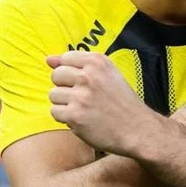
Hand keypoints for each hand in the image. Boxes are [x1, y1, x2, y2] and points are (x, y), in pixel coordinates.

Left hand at [47, 51, 161, 155]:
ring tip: (83, 108)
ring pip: (53, 94)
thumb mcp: (107, 74)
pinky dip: (66, 117)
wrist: (137, 128)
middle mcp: (88, 75)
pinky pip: (55, 111)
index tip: (83, 83)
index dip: (71, 72)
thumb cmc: (121, 101)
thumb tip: (48, 59)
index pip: (65, 58)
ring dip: (65, 104)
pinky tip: (82, 118)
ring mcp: (81, 95)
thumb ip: (78, 64)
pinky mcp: (75, 115)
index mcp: (97, 61)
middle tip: (84, 97)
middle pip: (56, 75)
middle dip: (65, 87)